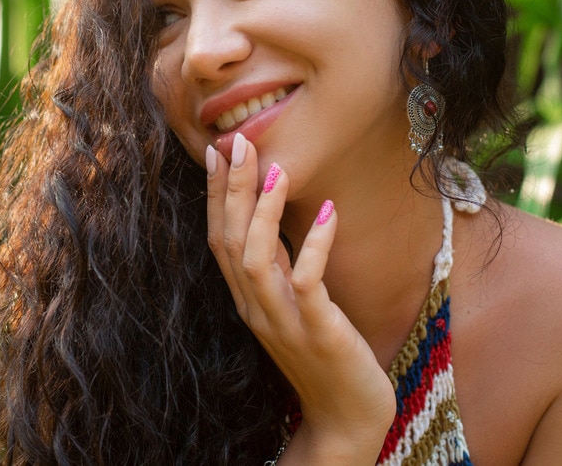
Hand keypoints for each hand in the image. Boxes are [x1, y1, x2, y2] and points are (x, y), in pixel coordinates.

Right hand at [206, 134, 395, 462]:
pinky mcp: (317, 332)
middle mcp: (256, 308)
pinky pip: (308, 283)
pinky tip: (327, 211)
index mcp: (248, 299)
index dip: (216, 195)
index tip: (218, 153)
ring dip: (262, 212)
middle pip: (230, 241)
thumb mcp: (293, 304)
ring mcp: (284, 321)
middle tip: (238, 143)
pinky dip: (313, 245)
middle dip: (232, 190)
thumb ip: (281, 267)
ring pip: (256, 260)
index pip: (220, 239)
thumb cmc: (323, 356)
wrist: (345, 418)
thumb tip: (273, 218)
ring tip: (276, 169)